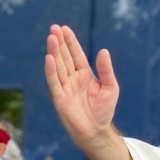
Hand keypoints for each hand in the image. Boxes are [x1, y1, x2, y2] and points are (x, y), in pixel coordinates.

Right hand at [44, 25, 119, 144]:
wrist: (97, 131)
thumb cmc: (104, 110)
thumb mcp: (110, 87)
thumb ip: (106, 70)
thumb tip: (103, 50)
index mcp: (84, 74)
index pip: (76, 54)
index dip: (70, 42)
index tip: (64, 28)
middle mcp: (72, 79)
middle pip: (64, 57)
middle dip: (59, 43)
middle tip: (53, 28)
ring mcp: (65, 88)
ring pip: (58, 67)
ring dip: (54, 52)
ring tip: (51, 38)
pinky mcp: (59, 99)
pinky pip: (54, 82)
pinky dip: (51, 71)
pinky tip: (49, 58)